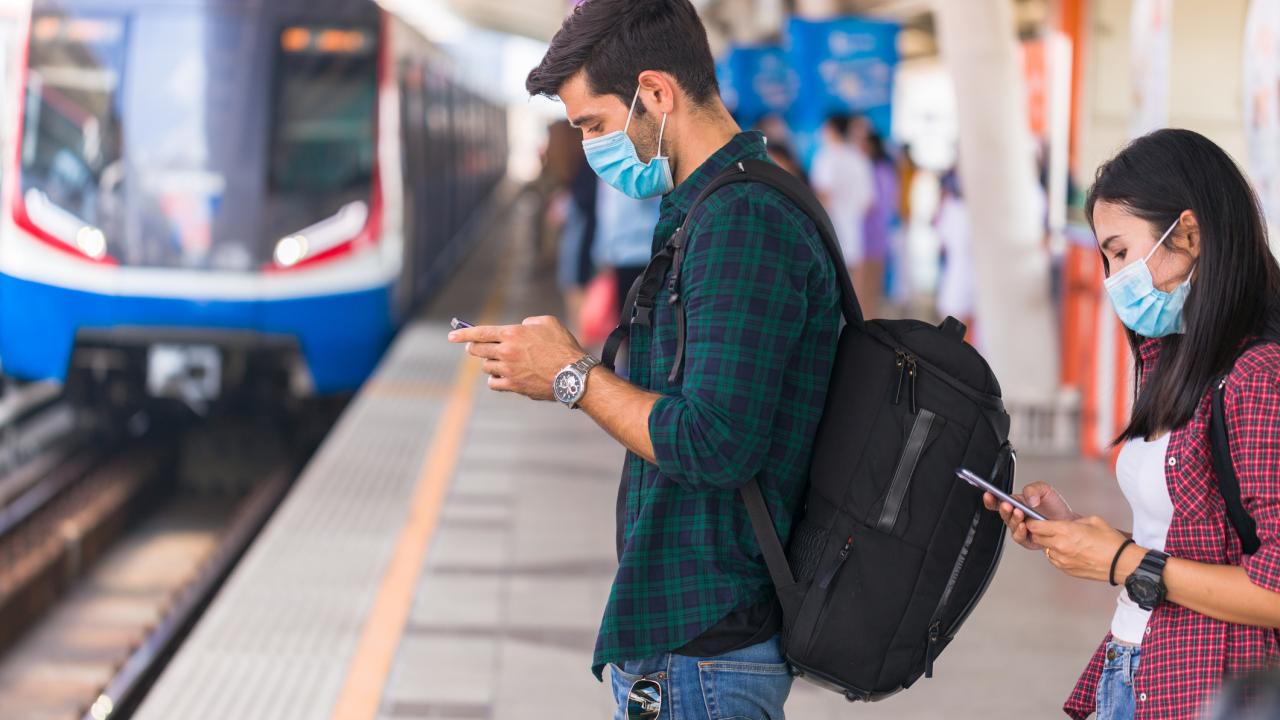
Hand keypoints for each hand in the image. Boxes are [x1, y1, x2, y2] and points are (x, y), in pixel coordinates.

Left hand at [448, 316, 584, 399]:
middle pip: (478, 350)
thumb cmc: (563, 346)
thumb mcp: (548, 323)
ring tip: (502, 362)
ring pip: (487, 367)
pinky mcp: (513, 386)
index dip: (463, 333)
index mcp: (512, 333)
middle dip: (474, 348)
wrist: (572, 374)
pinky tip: (503, 376)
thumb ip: (529, 322)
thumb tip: (521, 327)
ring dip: (490, 363)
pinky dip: (495, 379)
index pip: (479, 332)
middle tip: (476, 348)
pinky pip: (494, 383)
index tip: (451, 336)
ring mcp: (508, 370)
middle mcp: (506, 351)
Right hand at [984, 482, 1077, 549]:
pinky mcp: (1027, 540)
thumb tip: (1028, 499)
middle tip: (1007, 504)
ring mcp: (1021, 529)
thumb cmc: (1055, 507)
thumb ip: (1033, 489)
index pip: (999, 501)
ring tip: (1019, 513)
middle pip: (1003, 513)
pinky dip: (1020, 532)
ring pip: (1011, 525)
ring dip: (1013, 519)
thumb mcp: (1045, 490)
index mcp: (1016, 503)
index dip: (991, 499)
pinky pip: (1019, 537)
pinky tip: (1024, 526)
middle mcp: (1016, 517)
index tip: (989, 495)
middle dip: (1004, 509)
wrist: (1068, 523)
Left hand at [1026, 516, 1133, 582]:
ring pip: (1045, 549)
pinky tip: (1069, 550)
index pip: (1035, 526)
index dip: (1032, 522)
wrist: (1121, 563)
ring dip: (1049, 544)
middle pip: (1037, 538)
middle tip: (1048, 529)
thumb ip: (1073, 521)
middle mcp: (1060, 546)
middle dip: (1040, 532)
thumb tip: (1065, 523)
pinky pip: (1054, 559)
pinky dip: (1057, 554)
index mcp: (1065, 531)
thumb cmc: (1111, 543)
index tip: (1034, 520)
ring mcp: (1062, 560)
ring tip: (1064, 541)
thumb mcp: (1092, 520)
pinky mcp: (1066, 570)